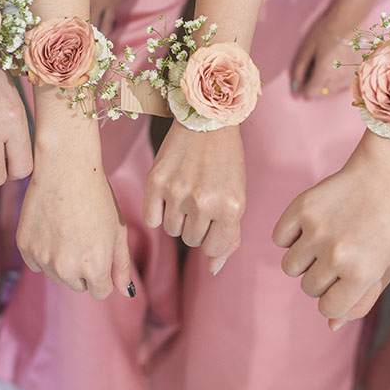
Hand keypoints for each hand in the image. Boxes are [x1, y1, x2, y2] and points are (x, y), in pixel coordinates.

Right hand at [16, 142, 132, 299]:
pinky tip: (52, 226)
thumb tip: (126, 291)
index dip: (103, 273)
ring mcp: (43, 258)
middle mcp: (66, 269)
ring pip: (56, 275)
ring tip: (68, 229)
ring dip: (63, 261)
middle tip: (85, 236)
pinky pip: (36, 262)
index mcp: (94, 267)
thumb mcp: (117, 231)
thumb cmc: (98, 198)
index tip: (101, 253)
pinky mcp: (25, 247)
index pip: (100, 291)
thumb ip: (121, 265)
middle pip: (78, 285)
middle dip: (84, 269)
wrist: (66, 169)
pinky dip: (44, 251)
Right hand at [145, 122, 244, 273]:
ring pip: (172, 231)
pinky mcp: (156, 182)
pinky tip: (169, 192)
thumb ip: (229, 236)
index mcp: (231, 207)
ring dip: (179, 218)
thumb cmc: (226, 160)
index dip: (213, 237)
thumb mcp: (237, 197)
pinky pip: (152, 219)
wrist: (207, 120)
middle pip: (191, 240)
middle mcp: (204, 202)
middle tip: (201, 199)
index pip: (214, 248)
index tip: (213, 220)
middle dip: (197, 225)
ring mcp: (178, 192)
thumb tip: (213, 269)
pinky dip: (158, 211)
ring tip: (187, 193)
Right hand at [273, 131, 389, 328]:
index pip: (327, 308)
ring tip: (324, 238)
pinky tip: (311, 223)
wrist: (385, 175)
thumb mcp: (384, 267)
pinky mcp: (300, 208)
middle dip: (320, 275)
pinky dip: (289, 234)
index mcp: (362, 274)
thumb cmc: (388, 225)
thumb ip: (360, 301)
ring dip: (303, 258)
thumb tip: (331, 325)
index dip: (334, 296)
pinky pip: (279, 238)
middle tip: (339, 251)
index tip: (344, 280)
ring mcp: (317, 231)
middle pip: (308, 287)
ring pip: (290, 267)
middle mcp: (337, 255)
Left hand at [290, 6, 357, 99]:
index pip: (311, 94)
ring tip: (325, 64)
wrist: (349, 22)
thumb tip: (294, 89)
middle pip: (321, 95)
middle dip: (314, 86)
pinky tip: (334, 65)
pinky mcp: (355, 73)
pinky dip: (335, 80)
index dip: (304, 86)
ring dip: (325, 84)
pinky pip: (341, 85)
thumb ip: (299, 71)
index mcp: (325, 73)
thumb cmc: (325, 33)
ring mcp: (349, 77)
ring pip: (331, 91)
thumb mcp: (306, 49)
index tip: (305, 74)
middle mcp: (338, 79)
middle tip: (314, 66)